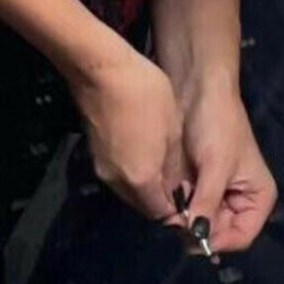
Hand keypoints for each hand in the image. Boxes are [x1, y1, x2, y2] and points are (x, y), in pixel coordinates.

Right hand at [71, 46, 189, 220]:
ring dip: (146, 186)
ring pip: (128, 190)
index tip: (190, 200)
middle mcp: (117, 182)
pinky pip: (118, 174)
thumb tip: (176, 188)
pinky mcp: (93, 153)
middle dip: (161, 200)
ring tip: (163, 167)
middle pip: (142, 205)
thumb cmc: (144, 95)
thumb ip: (174, 167)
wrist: (100, 69)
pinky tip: (143, 153)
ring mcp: (102, 167)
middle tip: (179, 184)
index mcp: (140, 180)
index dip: (177, 211)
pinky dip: (132, 173)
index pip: (161, 214)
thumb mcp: (172, 130)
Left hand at [176, 76, 276, 252]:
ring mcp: (216, 194)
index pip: (241, 237)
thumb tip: (195, 236)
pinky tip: (164, 203)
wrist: (196, 89)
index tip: (191, 235)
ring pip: (200, 224)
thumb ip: (208, 203)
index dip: (217, 241)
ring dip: (183, 222)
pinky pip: (186, 209)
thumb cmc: (217, 124)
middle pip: (219, 233)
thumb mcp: (216, 165)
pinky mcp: (195, 186)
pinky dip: (176, 210)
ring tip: (167, 213)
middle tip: (173, 225)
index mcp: (258, 197)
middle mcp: (239, 201)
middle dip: (197, 231)